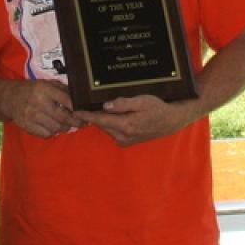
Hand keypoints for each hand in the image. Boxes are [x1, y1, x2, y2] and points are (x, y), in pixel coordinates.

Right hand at [4, 79, 85, 138]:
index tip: (84, 112)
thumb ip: (61, 90)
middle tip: (81, 123)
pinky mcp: (27, 126)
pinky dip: (53, 133)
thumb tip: (78, 99)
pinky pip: (46, 134)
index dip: (78, 108)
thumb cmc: (31, 90)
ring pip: (56, 128)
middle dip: (75, 122)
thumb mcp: (46, 84)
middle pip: (63, 117)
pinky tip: (54, 128)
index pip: (66, 100)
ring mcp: (32, 116)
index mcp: (44, 89)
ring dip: (64, 128)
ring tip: (67, 125)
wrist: (9, 98)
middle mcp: (38, 102)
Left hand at [79, 94, 197, 147]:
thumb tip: (105, 106)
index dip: (87, 115)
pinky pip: (113, 132)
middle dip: (94, 115)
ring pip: (107, 128)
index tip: (75, 111)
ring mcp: (124, 141)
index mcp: (126, 125)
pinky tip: (115, 116)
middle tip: (87, 104)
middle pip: (102, 124)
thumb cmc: (157, 108)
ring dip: (103, 120)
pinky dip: (110, 124)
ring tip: (103, 108)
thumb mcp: (141, 101)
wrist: (169, 122)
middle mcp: (123, 136)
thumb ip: (123, 104)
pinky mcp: (126, 142)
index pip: (101, 119)